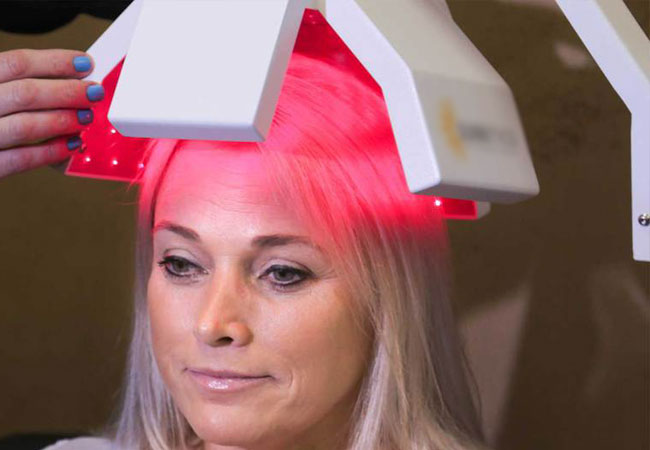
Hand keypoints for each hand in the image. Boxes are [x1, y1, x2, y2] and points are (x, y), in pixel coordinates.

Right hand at [0, 48, 104, 178]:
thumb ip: (13, 84)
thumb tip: (65, 79)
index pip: (16, 63)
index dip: (55, 62)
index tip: (85, 64)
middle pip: (25, 93)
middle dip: (67, 93)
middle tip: (93, 93)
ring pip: (24, 126)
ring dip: (62, 121)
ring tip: (85, 118)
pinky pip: (20, 160)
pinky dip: (49, 153)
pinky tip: (71, 146)